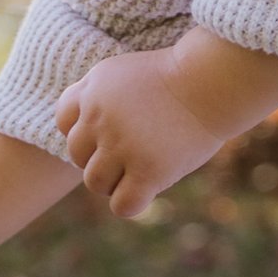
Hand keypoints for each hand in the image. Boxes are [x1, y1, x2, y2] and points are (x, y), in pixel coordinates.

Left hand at [56, 49, 220, 219]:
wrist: (212, 83)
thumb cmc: (174, 76)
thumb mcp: (123, 71)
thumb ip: (94, 93)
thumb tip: (72, 127)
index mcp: (93, 91)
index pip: (64, 122)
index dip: (86, 130)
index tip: (110, 130)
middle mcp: (101, 119)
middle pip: (77, 155)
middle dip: (99, 156)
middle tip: (130, 152)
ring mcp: (123, 146)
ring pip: (95, 183)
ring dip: (113, 181)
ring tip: (138, 170)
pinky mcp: (148, 171)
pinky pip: (122, 205)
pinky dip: (131, 201)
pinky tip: (148, 187)